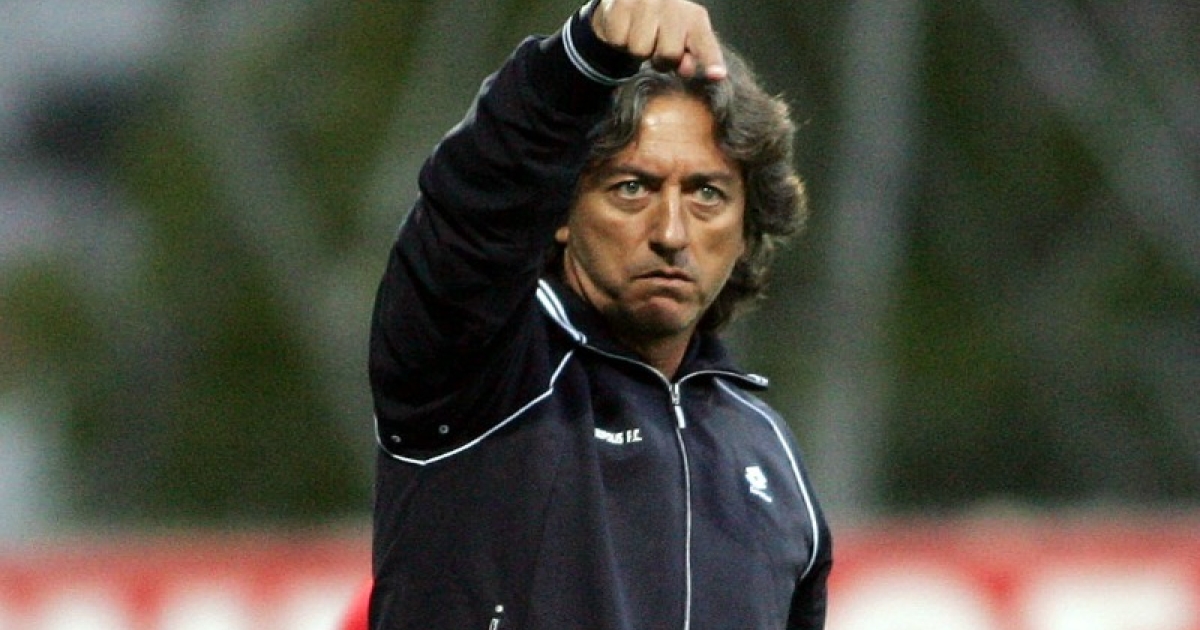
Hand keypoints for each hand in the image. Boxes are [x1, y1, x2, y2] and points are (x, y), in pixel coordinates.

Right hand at [590, 0, 726, 79]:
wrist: (633, 0)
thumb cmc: (663, 24)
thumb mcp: (683, 38)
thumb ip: (690, 56)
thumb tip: (685, 69)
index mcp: (694, 16)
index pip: (704, 42)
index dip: (711, 59)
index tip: (717, 75)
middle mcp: (672, 4)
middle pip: (668, 54)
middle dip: (660, 60)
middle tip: (657, 47)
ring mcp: (645, 2)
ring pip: (640, 51)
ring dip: (638, 51)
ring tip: (641, 35)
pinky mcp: (621, 4)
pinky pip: (619, 41)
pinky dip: (620, 41)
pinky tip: (627, 28)